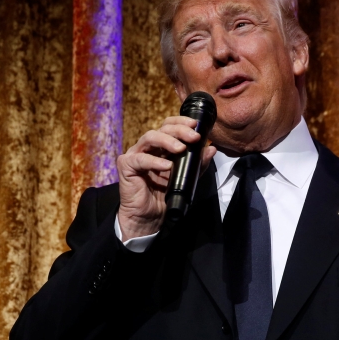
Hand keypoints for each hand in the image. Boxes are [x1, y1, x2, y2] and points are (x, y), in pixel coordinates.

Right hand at [116, 116, 216, 240]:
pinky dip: (154, 161)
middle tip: (194, 136)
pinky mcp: (126, 166)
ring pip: (149, 137)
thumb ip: (197, 163)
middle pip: (161, 129)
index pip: (168, 126)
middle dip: (179, 130)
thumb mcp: (186, 178)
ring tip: (181, 148)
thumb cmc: (164, 196)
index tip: (196, 125)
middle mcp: (146, 148)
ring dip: (167, 141)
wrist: (148, 217)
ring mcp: (135, 155)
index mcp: (159, 147)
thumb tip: (212, 148)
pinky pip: (140, 159)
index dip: (181, 122)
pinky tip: (167, 166)